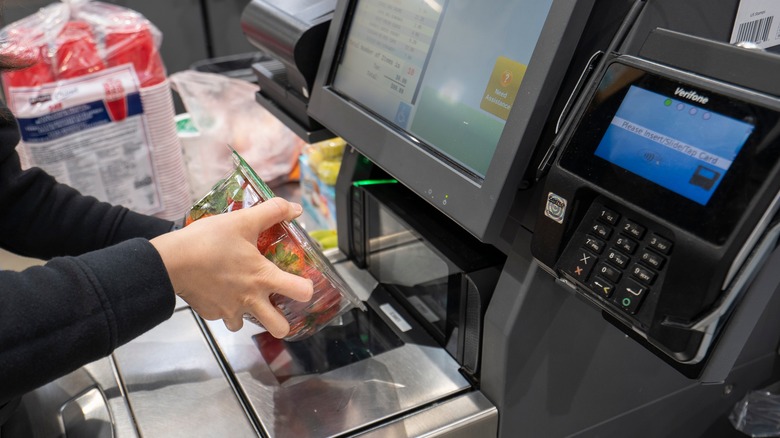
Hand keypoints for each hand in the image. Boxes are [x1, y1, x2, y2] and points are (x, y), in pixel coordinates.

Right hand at [151, 198, 313, 337]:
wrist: (170, 262)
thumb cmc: (208, 241)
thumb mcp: (243, 220)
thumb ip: (272, 211)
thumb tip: (294, 208)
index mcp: (263, 278)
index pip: (302, 293)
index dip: (307, 289)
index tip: (302, 284)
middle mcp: (250, 300)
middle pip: (280, 329)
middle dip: (282, 322)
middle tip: (276, 307)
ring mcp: (230, 311)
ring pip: (246, 324)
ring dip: (247, 314)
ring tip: (240, 295)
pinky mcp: (210, 314)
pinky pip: (222, 316)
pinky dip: (222, 307)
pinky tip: (217, 290)